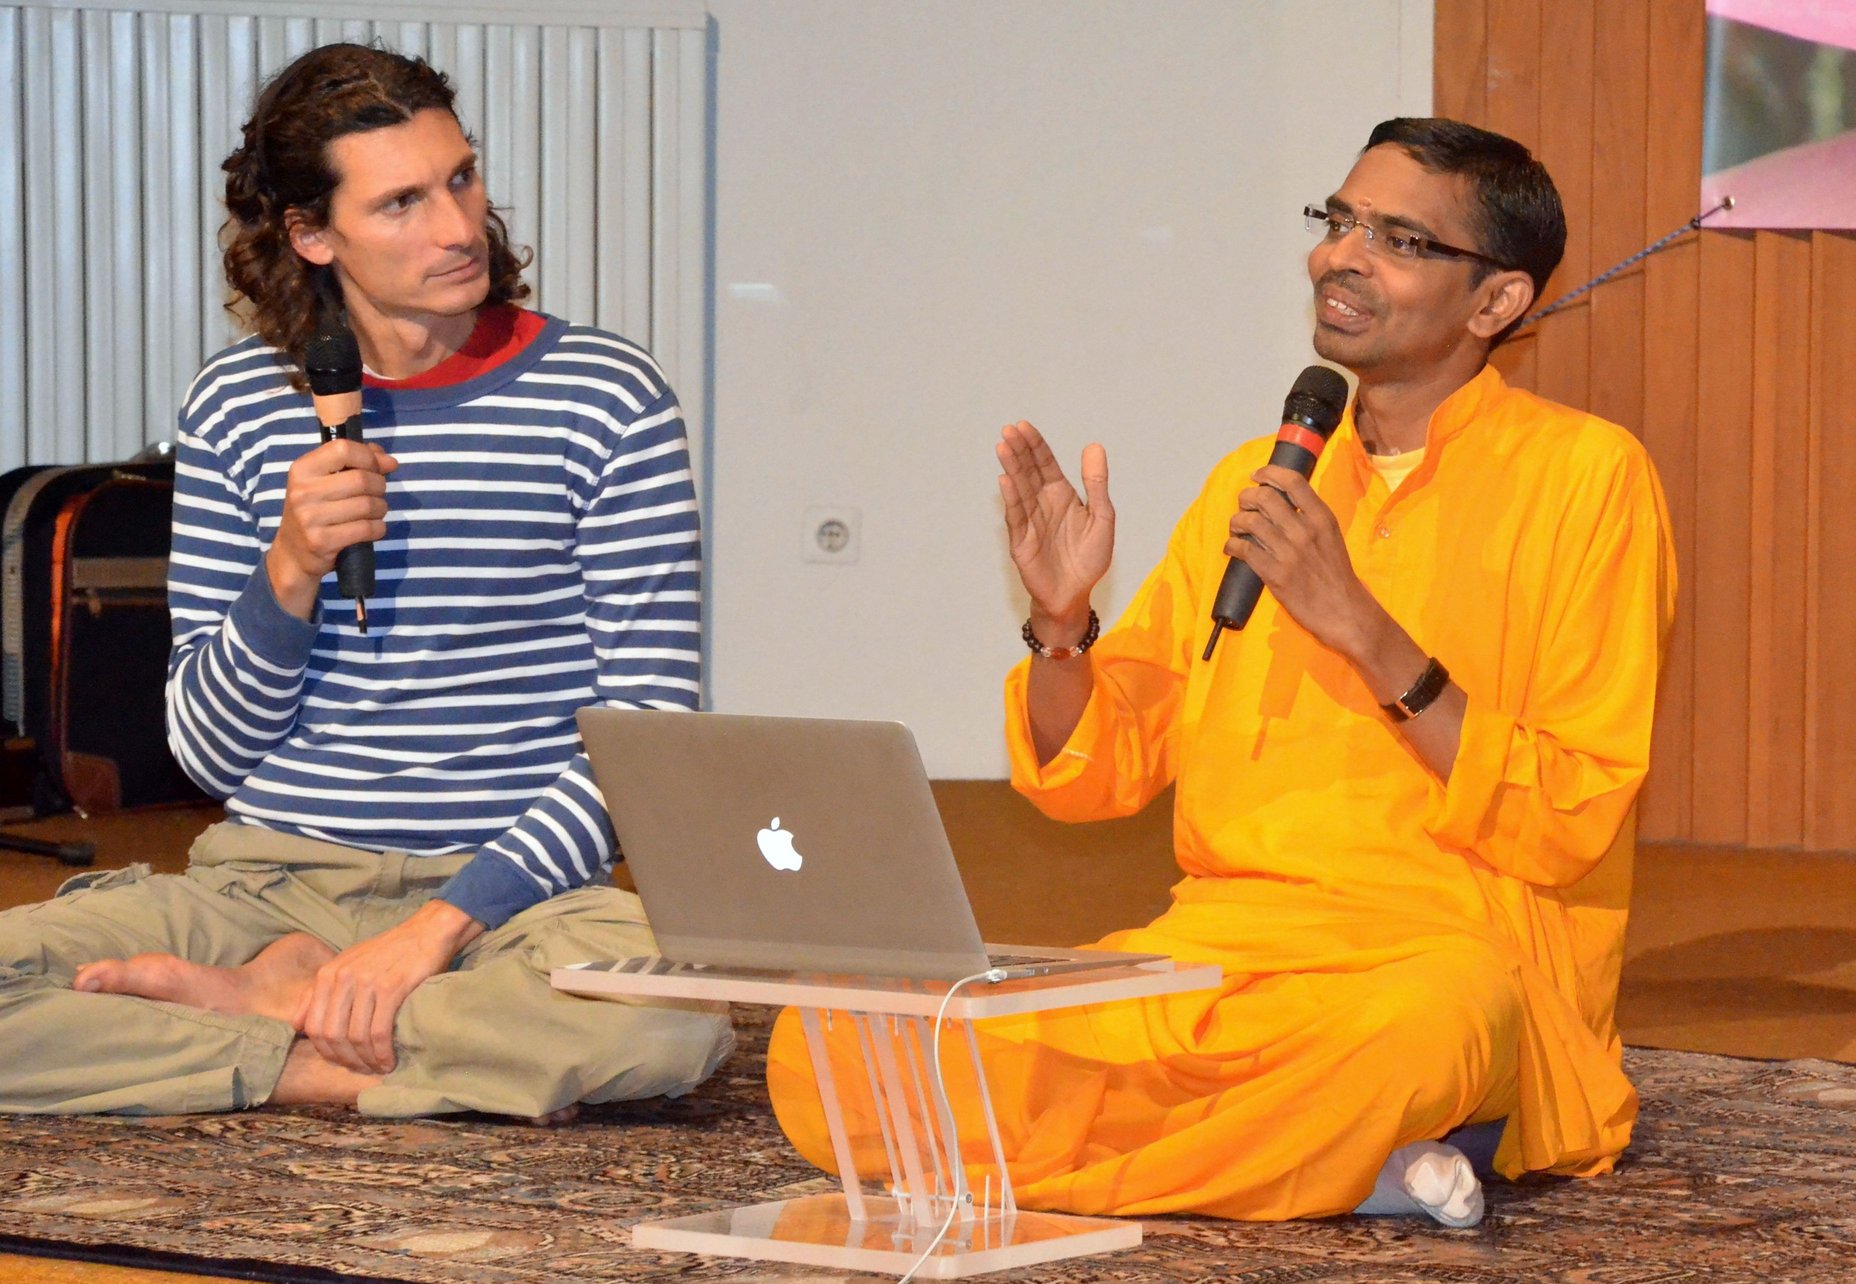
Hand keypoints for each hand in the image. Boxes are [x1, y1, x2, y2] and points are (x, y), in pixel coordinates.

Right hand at [267, 437, 398, 619]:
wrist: (293, 553)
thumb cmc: (315, 510)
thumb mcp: (325, 481)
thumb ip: (356, 463)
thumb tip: (390, 462)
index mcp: (302, 469)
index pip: (343, 449)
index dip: (369, 457)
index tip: (377, 468)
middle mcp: (302, 491)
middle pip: (361, 479)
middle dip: (379, 486)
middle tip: (377, 494)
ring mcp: (310, 517)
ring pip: (367, 505)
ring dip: (380, 508)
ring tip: (374, 511)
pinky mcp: (321, 541)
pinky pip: (366, 528)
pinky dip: (378, 528)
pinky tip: (372, 528)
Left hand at [294, 899, 481, 1074]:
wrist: (425, 933)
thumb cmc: (387, 953)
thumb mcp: (346, 965)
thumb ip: (318, 993)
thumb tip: (296, 1024)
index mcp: (328, 974)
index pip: (313, 1026)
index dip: (326, 1051)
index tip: (343, 1061)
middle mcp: (342, 978)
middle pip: (333, 1035)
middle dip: (346, 1060)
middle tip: (361, 1069)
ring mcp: (366, 982)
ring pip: (356, 1037)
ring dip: (366, 1060)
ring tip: (378, 1068)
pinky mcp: (391, 988)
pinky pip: (379, 1031)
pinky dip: (382, 1053)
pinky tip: (389, 1061)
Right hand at [996, 421, 1113, 642]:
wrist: (1075, 595)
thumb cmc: (1089, 558)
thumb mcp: (1102, 517)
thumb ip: (1096, 483)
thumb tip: (1094, 446)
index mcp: (1061, 494)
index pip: (1045, 464)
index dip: (1035, 445)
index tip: (1023, 425)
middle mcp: (1042, 503)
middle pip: (1028, 471)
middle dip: (1019, 450)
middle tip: (1008, 430)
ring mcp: (1030, 521)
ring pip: (1019, 489)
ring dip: (1011, 468)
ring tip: (1003, 447)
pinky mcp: (1021, 541)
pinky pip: (1017, 516)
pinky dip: (1011, 498)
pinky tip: (1005, 480)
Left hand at [1225, 464, 1382, 660]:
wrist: (1344, 610)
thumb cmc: (1336, 574)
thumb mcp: (1330, 536)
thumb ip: (1309, 517)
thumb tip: (1282, 499)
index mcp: (1321, 518)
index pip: (1292, 481)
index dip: (1269, 473)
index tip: (1257, 476)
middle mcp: (1304, 530)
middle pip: (1264, 497)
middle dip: (1247, 497)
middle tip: (1244, 505)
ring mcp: (1288, 552)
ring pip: (1249, 521)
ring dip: (1236, 521)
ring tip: (1237, 528)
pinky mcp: (1274, 574)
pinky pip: (1243, 549)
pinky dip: (1232, 545)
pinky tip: (1233, 548)